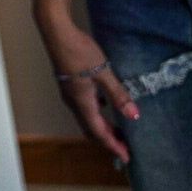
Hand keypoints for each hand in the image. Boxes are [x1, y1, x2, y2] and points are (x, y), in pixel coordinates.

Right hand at [41, 17, 137, 163]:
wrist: (57, 33)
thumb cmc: (80, 52)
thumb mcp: (103, 72)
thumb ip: (118, 94)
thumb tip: (134, 116)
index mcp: (82, 102)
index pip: (99, 132)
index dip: (113, 146)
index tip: (126, 157)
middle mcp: (74, 102)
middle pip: (91, 129)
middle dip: (108, 139)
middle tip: (126, 146)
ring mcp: (69, 93)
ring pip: (87, 119)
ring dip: (103, 127)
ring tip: (119, 129)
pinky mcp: (69, 84)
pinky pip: (84, 107)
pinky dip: (97, 113)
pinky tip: (106, 104)